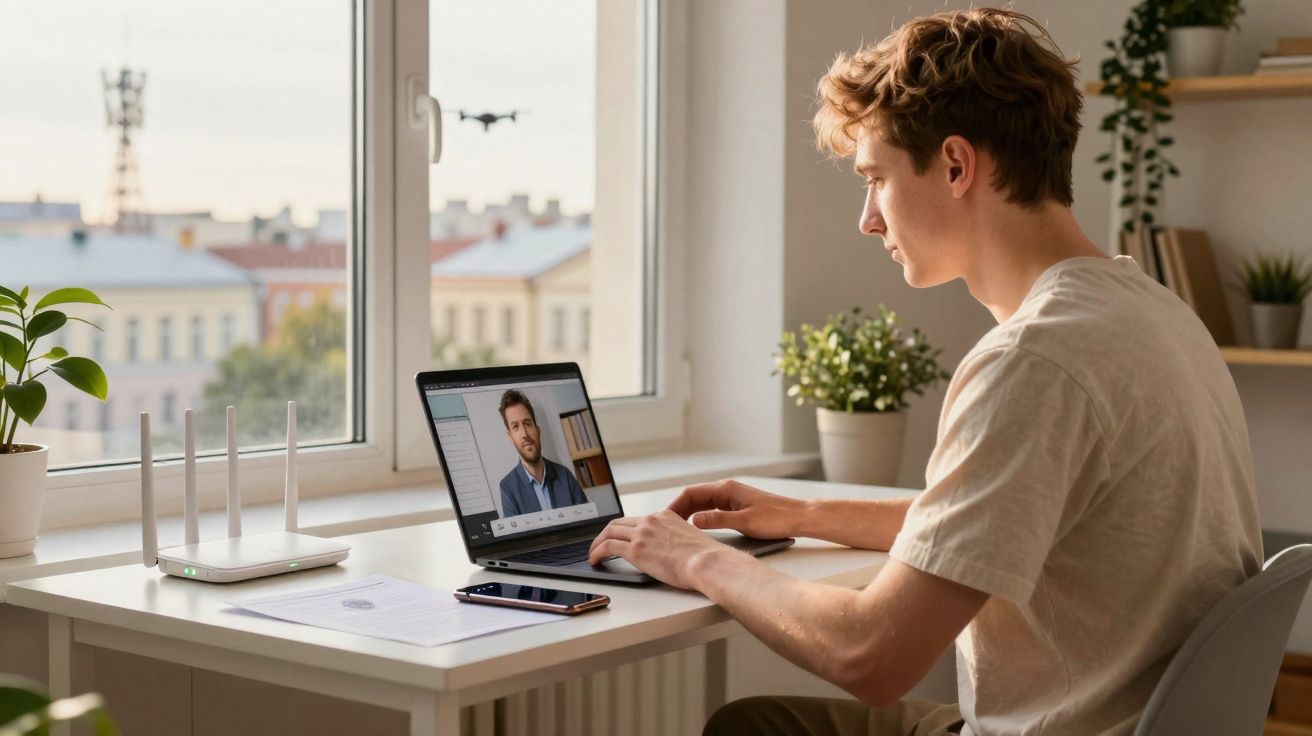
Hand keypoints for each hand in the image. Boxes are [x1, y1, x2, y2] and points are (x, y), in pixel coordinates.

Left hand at [587, 510, 727, 588]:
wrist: (706, 562)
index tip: (621, 537)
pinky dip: (596, 552)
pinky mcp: (635, 550)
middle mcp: (651, 521)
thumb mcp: (690, 539)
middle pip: (619, 523)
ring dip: (598, 542)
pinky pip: (607, 547)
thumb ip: (676, 539)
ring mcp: (641, 534)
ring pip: (609, 532)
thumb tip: (672, 551)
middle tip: (601, 544)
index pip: (638, 520)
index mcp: (665, 516)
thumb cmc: (705, 557)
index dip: (626, 529)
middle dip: (607, 533)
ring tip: (593, 553)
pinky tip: (594, 560)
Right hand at [667, 479, 805, 539]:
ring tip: (676, 528)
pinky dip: (700, 516)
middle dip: (679, 510)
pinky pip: (712, 508)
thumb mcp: (744, 522)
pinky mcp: (737, 505)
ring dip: (689, 513)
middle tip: (665, 526)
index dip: (675, 506)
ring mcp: (732, 497)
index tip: (664, 518)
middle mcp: (727, 489)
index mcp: (726, 489)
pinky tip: (696, 528)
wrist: (798, 517)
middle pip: (695, 497)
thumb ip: (717, 520)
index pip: (691, 493)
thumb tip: (694, 520)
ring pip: (702, 503)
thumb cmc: (775, 519)